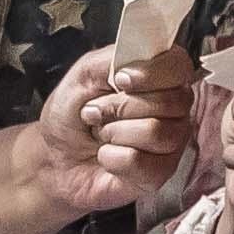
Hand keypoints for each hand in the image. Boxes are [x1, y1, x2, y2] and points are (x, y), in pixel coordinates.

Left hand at [23, 41, 196, 217]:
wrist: (54, 157)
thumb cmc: (71, 115)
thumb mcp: (83, 74)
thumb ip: (113, 59)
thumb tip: (139, 60)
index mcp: (159, 77)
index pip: (179, 66)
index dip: (153, 73)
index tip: (121, 80)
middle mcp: (173, 109)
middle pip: (170, 102)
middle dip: (121, 106)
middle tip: (98, 112)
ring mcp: (171, 143)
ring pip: (157, 132)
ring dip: (115, 132)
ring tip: (102, 134)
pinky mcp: (159, 174)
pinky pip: (141, 162)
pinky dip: (112, 158)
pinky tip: (106, 155)